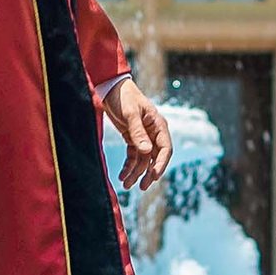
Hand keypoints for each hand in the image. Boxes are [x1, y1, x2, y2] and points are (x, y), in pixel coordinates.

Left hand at [101, 76, 172, 191]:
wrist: (110, 88)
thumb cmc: (123, 96)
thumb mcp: (130, 113)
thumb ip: (138, 132)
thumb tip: (147, 152)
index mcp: (158, 125)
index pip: (165, 149)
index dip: (161, 164)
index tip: (153, 176)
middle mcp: (153, 132)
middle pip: (155, 158)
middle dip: (148, 173)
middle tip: (142, 187)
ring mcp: (143, 136)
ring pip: (143, 159)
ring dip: (136, 172)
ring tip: (126, 185)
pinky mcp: (132, 138)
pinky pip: (133, 156)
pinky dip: (129, 166)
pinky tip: (122, 175)